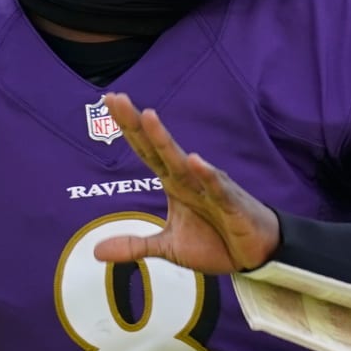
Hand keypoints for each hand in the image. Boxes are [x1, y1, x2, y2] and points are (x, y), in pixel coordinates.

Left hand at [93, 93, 279, 273]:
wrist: (255, 253)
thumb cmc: (215, 240)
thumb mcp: (168, 247)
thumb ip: (135, 245)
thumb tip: (96, 252)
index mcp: (173, 183)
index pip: (145, 150)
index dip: (128, 128)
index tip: (109, 100)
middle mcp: (189, 178)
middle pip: (158, 147)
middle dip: (138, 124)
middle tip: (117, 98)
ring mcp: (210, 188)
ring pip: (184, 162)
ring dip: (166, 141)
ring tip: (149, 117)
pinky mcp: (231, 204)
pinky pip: (218, 189)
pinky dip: (208, 176)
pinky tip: (196, 161)